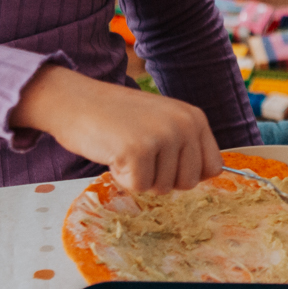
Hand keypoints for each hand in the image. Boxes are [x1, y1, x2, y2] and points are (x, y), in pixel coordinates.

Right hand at [12, 63, 221, 193]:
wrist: (75, 101)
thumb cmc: (117, 117)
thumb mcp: (162, 122)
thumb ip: (186, 145)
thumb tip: (207, 176)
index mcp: (195, 117)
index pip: (212, 167)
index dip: (186, 174)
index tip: (165, 162)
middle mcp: (184, 125)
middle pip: (188, 182)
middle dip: (161, 178)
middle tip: (139, 153)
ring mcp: (162, 136)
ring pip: (162, 187)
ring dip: (138, 176)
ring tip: (124, 147)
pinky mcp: (138, 151)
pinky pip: (138, 186)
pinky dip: (121, 178)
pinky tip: (113, 152)